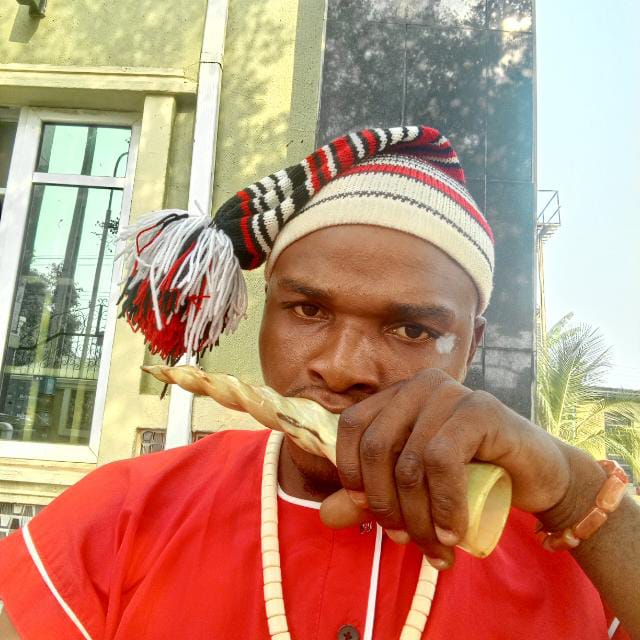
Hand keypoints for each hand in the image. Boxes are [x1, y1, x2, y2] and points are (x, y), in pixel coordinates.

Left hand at [321, 368, 574, 568]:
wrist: (536, 476)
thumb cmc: (470, 478)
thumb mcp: (413, 489)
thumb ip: (370, 498)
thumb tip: (326, 514)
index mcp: (397, 395)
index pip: (352, 425)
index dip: (349, 470)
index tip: (365, 510)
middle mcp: (420, 386)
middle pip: (377, 446)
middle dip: (385, 505)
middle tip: (402, 541)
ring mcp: (451, 393)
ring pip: (410, 461)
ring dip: (418, 517)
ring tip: (434, 548)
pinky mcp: (481, 409)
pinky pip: (442, 459)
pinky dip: (443, 505)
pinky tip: (452, 532)